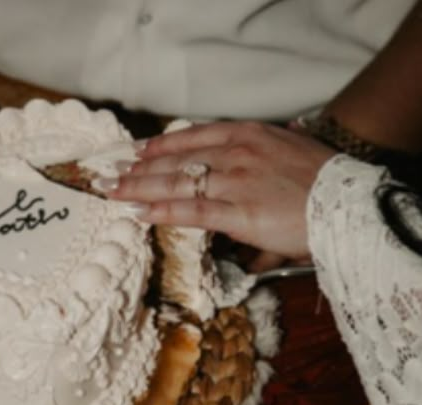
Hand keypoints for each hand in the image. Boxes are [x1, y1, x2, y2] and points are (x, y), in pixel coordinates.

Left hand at [102, 122, 335, 264]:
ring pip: (176, 183)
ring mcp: (234, 182)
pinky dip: (161, 211)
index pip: (190, 137)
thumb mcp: (287, 151)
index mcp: (246, 135)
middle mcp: (234, 153)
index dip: (159, 146)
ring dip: (139, 188)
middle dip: (139, 168)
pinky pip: (191, 210)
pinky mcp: (238, 213)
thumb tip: (253, 159)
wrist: (348, 204)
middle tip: (112, 173)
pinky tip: (138, 212)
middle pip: (175, 160)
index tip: (137, 151)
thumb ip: (261, 154)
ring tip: (113, 192)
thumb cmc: (320, 180)